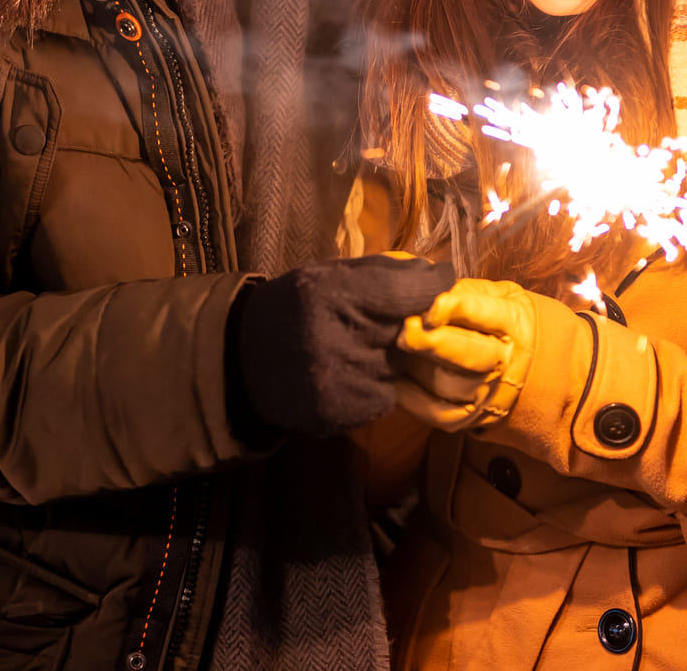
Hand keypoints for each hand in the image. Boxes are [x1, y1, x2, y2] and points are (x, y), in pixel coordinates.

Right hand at [230, 254, 452, 437]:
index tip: (443, 280)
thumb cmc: (293, 307)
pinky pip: (383, 398)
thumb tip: (435, 272)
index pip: (403, 292)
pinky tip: (351, 377)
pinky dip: (376, 387)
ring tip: (359, 349)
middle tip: (393, 319)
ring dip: (391, 359)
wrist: (242, 361)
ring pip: (397, 368)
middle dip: (411, 325)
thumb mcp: (328, 274)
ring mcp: (335, 383)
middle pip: (406, 332)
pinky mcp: (338, 414)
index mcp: (326, 294)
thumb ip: (382, 271)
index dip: (431, 286)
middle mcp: (331, 339)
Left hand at [391, 279, 539, 431]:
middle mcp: (502, 360)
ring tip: (393, 347)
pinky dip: (410, 397)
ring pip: (449, 384)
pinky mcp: (465, 416)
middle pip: (469, 356)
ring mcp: (485, 392)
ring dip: (417, 367)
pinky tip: (393, 375)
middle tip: (405, 330)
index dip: (459, 309)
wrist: (525, 368)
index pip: (487, 315)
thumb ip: (464, 289)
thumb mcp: (495, 294)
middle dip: (433, 343)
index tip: (433, 304)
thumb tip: (422, 283)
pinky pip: (434, 412)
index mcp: (511, 322)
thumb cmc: (496, 319)